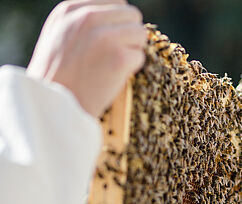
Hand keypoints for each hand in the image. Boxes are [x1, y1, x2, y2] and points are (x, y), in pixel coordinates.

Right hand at [26, 0, 145, 117]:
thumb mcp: (60, 37)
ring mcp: (105, 37)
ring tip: (112, 66)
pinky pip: (140, 56)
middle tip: (115, 55)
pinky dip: (132, 69)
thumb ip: (84, 23)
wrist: (52, 106)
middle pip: (132, 14)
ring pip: (140, 33)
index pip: (115, 2)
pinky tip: (112, 78)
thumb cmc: (58, 77)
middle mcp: (88, 17)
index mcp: (71, 10)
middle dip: (129, 35)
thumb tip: (118, 19)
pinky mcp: (119, 57)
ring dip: (133, 51)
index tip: (111, 40)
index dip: (119, 22)